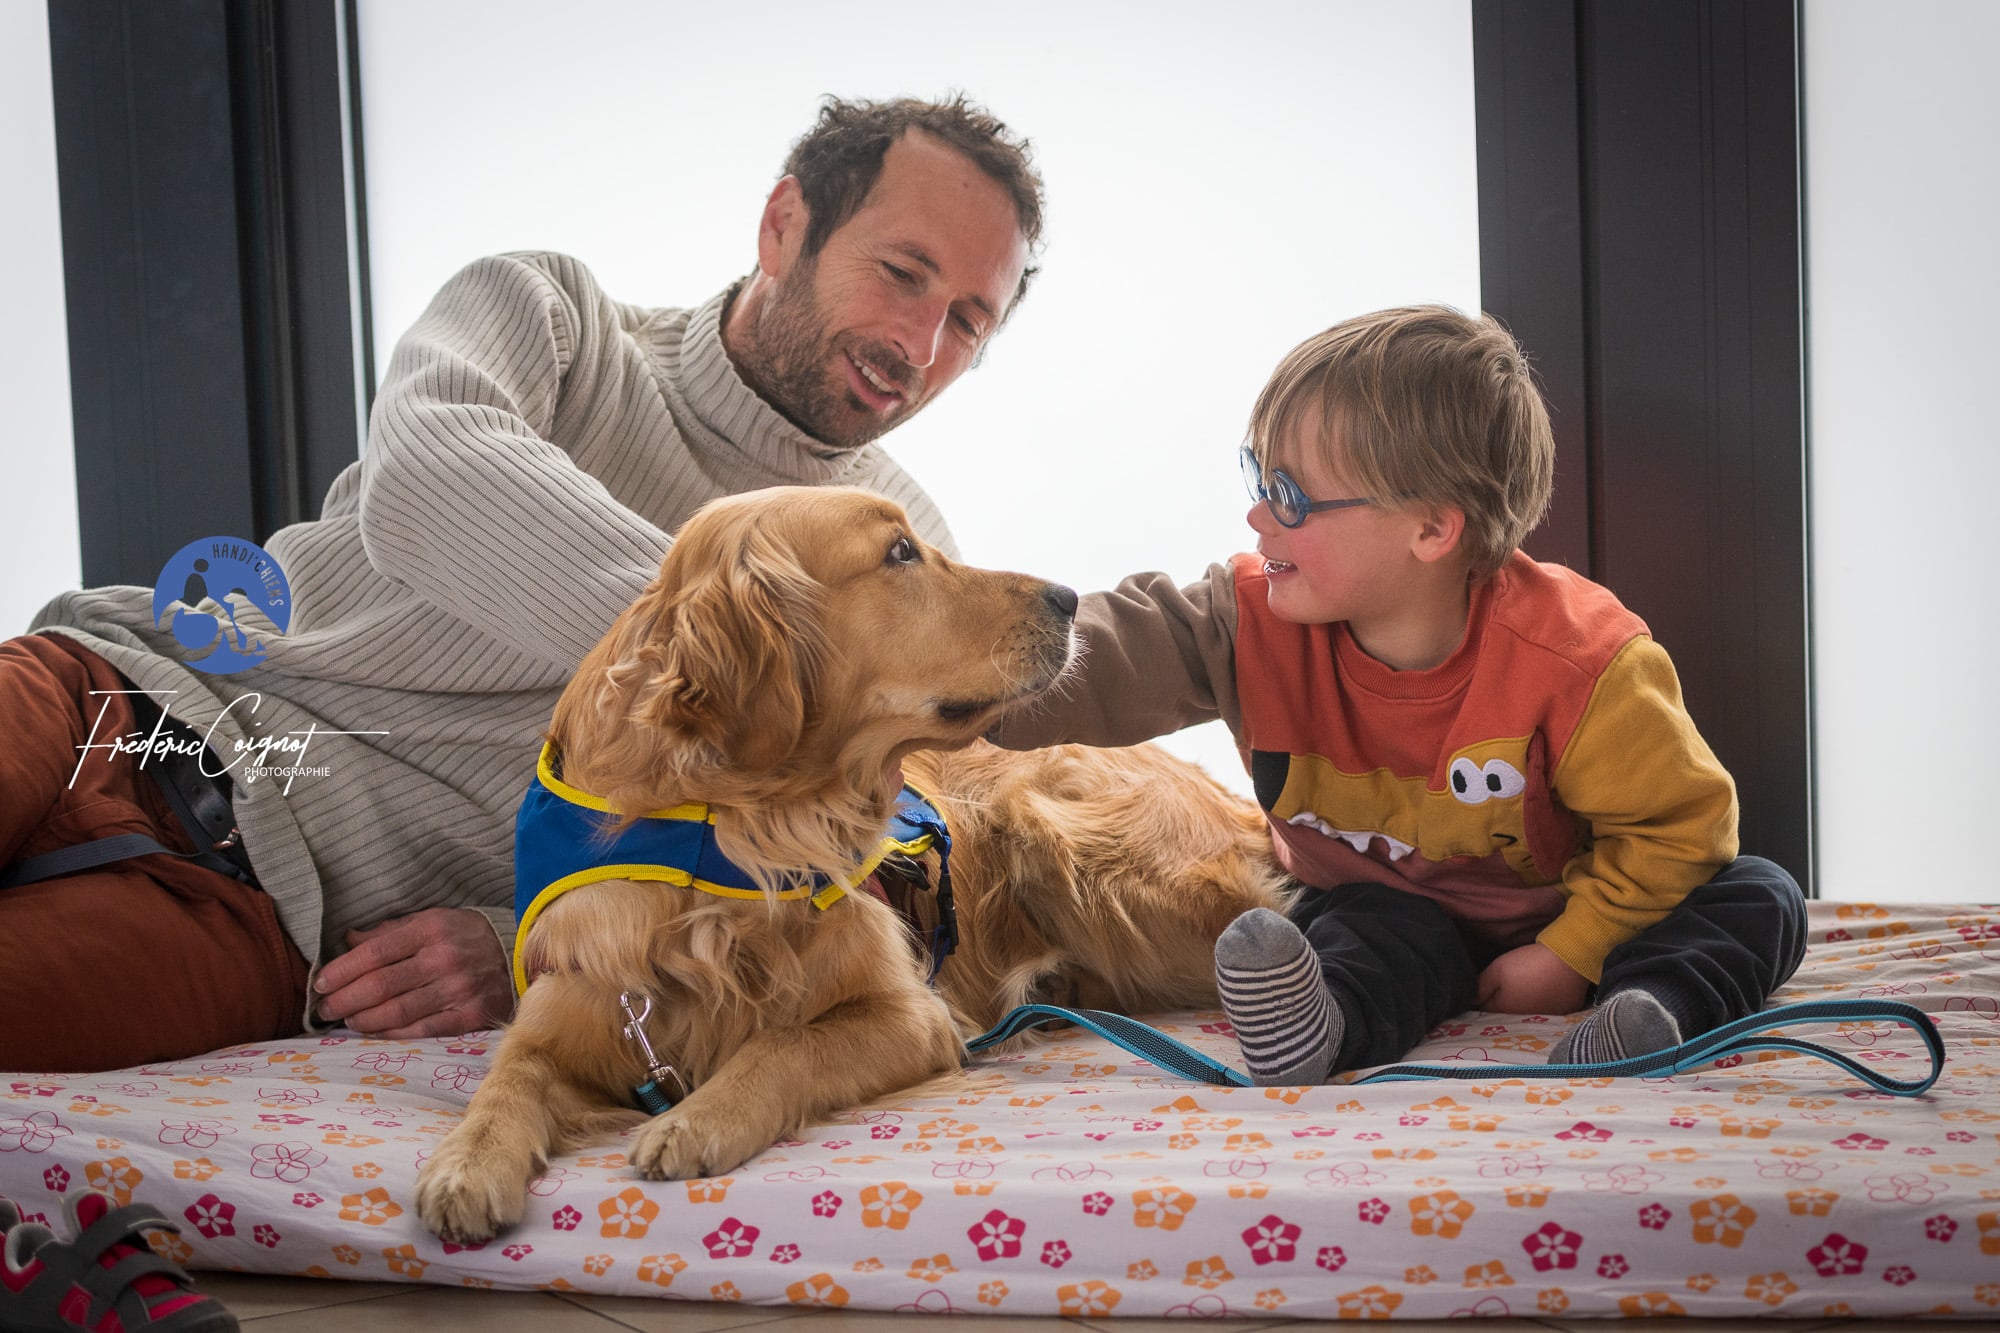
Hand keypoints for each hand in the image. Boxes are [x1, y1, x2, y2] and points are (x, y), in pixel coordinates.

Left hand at [314, 907, 514, 1037]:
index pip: (374, 953)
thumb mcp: (432, 920)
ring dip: (362, 1019)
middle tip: (325, 1008)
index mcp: (431, 930)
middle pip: (379, 985)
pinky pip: (421, 1029)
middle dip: (344, 999)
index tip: (320, 983)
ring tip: (346, 1019)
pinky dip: (391, 1032)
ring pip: (396, 1011)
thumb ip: (391, 930)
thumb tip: (348, 939)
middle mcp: (444, 960)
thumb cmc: (467, 935)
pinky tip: (374, 1030)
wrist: (520, 954)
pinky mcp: (471, 1016)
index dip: (341, 970)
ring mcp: (459, 990)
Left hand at [1476, 943, 1590, 1015]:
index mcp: (1505, 1012)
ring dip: (1522, 1002)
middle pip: (1505, 1012)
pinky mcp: (1565, 1010)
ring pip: (1527, 1011)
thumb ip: (1480, 987)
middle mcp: (1525, 1021)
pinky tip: (1542, 989)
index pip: (1484, 1009)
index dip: (1480, 998)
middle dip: (1500, 1002)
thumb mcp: (1496, 971)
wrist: (1568, 960)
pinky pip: (1548, 1008)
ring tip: (1523, 985)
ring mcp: (1548, 1017)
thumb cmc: (1528, 964)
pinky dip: (1542, 1001)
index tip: (1480, 990)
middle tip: (1502, 986)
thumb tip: (1469, 1000)